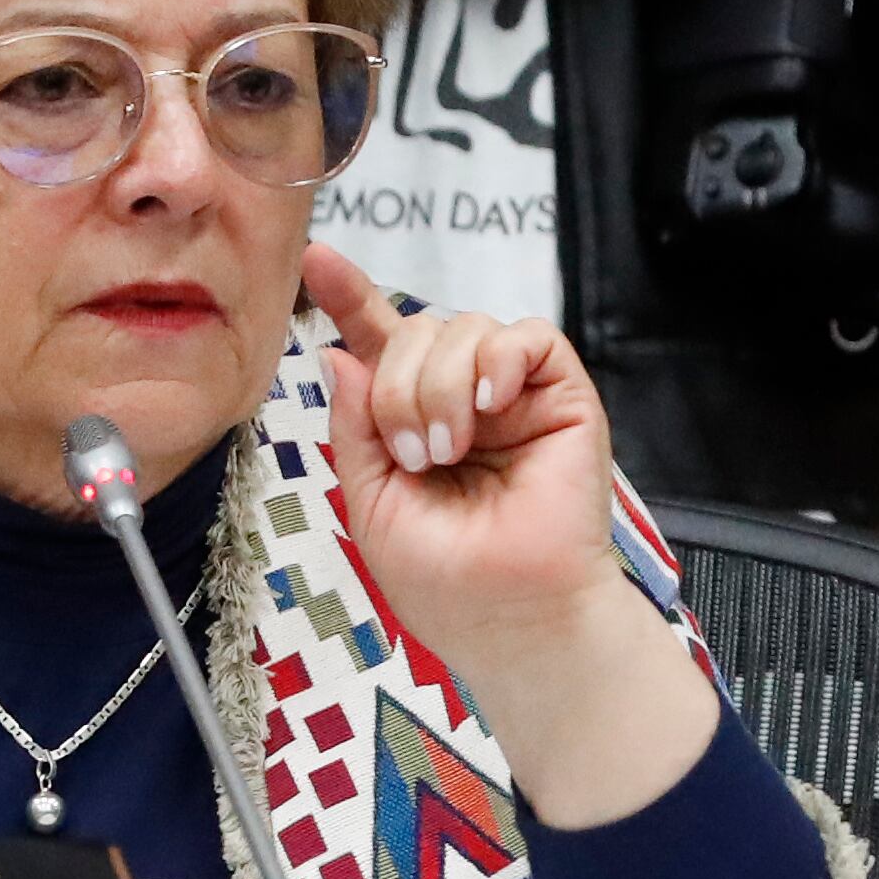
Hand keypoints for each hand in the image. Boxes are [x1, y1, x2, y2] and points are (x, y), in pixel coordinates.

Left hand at [303, 240, 715, 826]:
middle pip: (415, 330)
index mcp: (412, 421)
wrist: (511, 618)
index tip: (316, 260)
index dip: (348, 299)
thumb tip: (338, 354)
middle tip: (415, 454)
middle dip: (397, 385)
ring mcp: (512, 396)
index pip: (378, 345)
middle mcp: (462, 399)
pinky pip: (528, 337)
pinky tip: (490, 403)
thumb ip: (354, 427)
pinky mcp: (562, 397)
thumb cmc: (445, 580)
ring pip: (462, 328)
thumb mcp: (373, 502)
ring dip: (440, 385)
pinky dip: (499, 359)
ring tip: (449, 449)